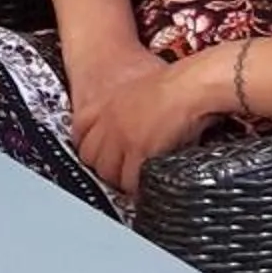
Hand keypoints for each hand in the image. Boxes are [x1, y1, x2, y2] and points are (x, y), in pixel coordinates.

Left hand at [70, 43, 228, 198]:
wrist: (191, 85)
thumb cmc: (179, 85)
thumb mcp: (141, 92)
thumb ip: (129, 112)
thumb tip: (137, 129)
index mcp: (107, 104)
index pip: (80, 131)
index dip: (88, 147)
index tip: (98, 156)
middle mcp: (109, 121)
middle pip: (91, 156)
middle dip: (104, 168)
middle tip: (119, 174)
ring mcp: (121, 137)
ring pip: (108, 172)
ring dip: (121, 181)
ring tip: (134, 184)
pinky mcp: (138, 151)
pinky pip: (130, 180)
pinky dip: (137, 188)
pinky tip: (146, 187)